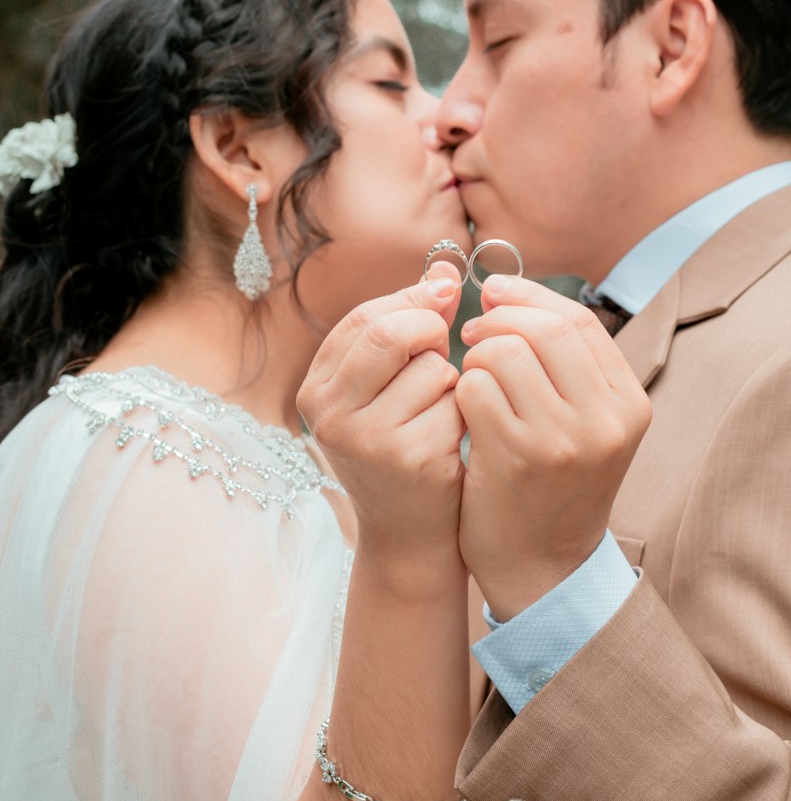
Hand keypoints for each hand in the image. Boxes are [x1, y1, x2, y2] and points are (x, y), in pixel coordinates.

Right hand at [298, 265, 464, 585]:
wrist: (408, 532)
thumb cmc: (401, 446)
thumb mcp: (388, 386)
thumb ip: (409, 326)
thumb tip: (445, 268)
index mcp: (316, 389)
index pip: (364, 317)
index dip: (411, 299)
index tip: (447, 293)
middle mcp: (329, 414)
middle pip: (390, 333)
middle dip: (430, 331)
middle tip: (445, 349)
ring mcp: (365, 439)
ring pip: (432, 368)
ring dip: (451, 381)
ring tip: (438, 413)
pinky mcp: (407, 459)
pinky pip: (455, 405)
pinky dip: (464, 414)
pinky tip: (450, 441)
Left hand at [455, 276, 650, 619]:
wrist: (542, 567)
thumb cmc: (552, 484)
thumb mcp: (586, 424)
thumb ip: (565, 364)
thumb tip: (504, 291)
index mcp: (628, 404)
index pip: (578, 322)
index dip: (529, 297)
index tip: (493, 294)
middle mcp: (605, 420)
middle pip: (544, 329)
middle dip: (499, 320)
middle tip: (473, 334)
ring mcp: (563, 440)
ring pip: (505, 352)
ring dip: (476, 359)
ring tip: (473, 382)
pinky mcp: (517, 458)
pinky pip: (475, 388)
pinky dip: (461, 390)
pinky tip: (465, 413)